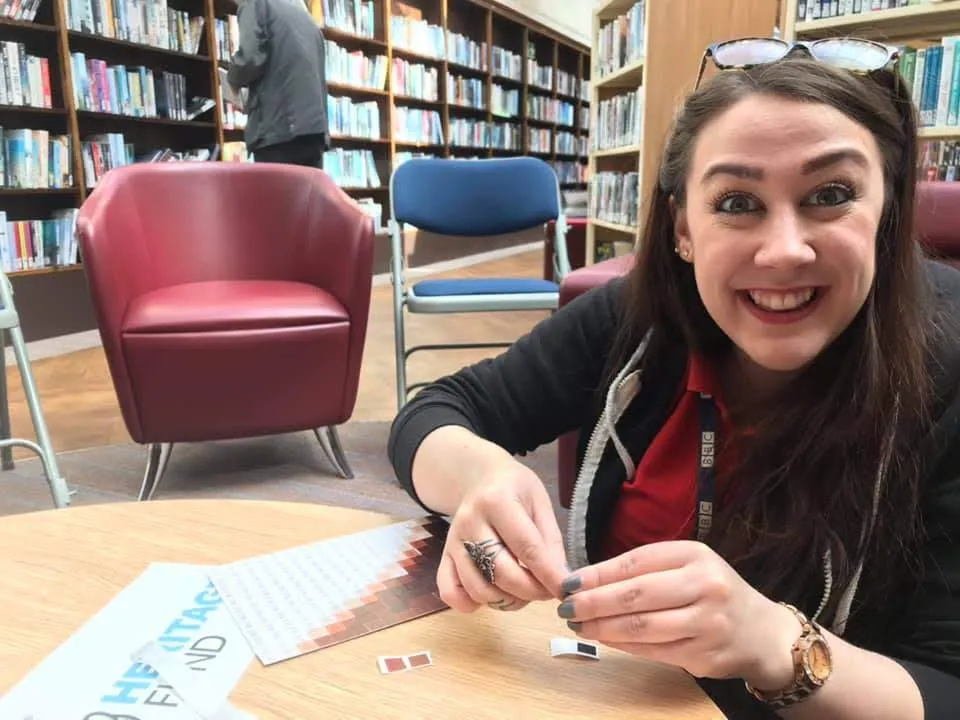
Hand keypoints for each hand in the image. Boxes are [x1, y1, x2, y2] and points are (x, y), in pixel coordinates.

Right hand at [438, 461, 567, 613]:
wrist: (478, 478)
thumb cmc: (515, 490)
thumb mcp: (540, 504)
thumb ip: (551, 542)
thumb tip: (561, 582)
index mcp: (497, 501)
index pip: (527, 547)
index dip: (549, 575)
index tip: (566, 590)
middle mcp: (470, 522)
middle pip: (502, 572)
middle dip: (531, 591)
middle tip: (547, 591)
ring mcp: (453, 541)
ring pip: (479, 588)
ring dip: (508, 600)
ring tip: (524, 591)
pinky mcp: (444, 556)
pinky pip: (450, 592)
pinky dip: (471, 604)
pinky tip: (492, 593)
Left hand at [557, 541, 799, 688]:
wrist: (761, 632)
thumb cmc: (713, 592)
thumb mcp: (687, 567)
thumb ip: (645, 570)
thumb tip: (588, 580)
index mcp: (696, 555)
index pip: (636, 562)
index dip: (598, 574)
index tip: (570, 582)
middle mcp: (705, 586)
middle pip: (636, 595)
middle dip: (594, 602)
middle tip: (566, 607)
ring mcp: (707, 623)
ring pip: (642, 627)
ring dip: (603, 628)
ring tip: (579, 624)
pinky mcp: (705, 655)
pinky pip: (653, 651)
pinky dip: (623, 645)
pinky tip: (604, 639)